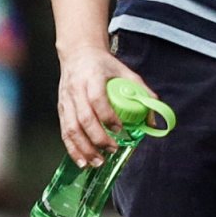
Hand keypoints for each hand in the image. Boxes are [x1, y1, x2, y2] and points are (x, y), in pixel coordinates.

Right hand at [55, 44, 147, 167]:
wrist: (78, 55)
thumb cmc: (103, 65)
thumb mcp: (125, 71)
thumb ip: (141, 91)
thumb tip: (154, 117)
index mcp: (93, 78)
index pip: (97, 99)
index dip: (108, 116)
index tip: (120, 128)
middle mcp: (76, 90)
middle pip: (84, 119)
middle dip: (98, 138)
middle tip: (113, 149)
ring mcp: (67, 101)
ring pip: (71, 129)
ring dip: (84, 149)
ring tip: (98, 162)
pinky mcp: (61, 110)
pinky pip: (64, 132)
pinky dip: (73, 149)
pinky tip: (82, 161)